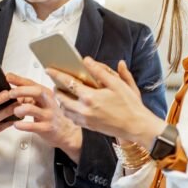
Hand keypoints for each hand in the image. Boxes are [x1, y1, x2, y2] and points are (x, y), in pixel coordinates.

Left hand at [6, 73, 82, 162]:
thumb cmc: (51, 115)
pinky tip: (16, 124)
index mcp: (47, 94)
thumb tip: (11, 89)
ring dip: (20, 109)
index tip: (9, 76)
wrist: (66, 131)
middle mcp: (49, 103)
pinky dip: (22, 125)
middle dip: (22, 91)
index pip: (33, 84)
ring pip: (33, 109)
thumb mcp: (41, 102)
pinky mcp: (46, 128)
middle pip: (37, 92)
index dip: (20, 80)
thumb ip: (27, 95)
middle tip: (11, 93)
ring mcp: (48, 115)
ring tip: (15, 111)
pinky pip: (32, 126)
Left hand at [47, 58, 164, 149]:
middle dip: (57, 89)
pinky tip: (74, 105)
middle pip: (62, 98)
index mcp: (91, 97)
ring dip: (62, 100)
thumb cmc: (130, 105)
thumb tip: (88, 60)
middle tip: (57, 82)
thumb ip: (101, 71)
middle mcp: (84, 110)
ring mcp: (85, 120)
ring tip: (64, 93)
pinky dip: (69, 110)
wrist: (136, 126)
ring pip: (65, 109)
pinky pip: (72, 118)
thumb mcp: (118, 84)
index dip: (57, 75)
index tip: (50, 69)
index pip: (68, 83)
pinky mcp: (89, 126)